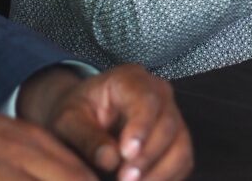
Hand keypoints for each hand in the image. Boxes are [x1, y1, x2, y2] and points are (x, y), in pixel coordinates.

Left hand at [20, 64, 192, 180]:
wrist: (85, 117)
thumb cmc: (77, 114)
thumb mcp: (68, 121)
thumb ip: (86, 137)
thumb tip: (110, 159)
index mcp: (130, 79)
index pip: (146, 100)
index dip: (141, 127)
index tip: (127, 154)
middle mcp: (158, 93)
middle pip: (168, 124)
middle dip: (148, 156)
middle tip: (125, 179)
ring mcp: (172, 115)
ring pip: (181, 145)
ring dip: (160, 172)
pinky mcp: (176, 139)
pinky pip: (183, 161)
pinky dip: (167, 178)